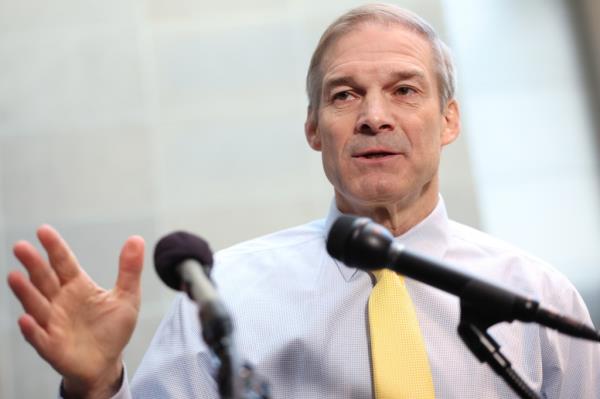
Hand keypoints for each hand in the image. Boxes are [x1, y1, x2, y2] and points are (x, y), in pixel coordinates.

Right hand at [7, 225, 143, 397]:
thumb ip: (130, 269)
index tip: (43, 230)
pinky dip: (32, 329)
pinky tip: (26, 319)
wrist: (106, 362)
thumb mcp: (127, 296)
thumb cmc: (112, 328)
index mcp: (77, 286)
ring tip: (14, 276)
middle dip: (33, 264)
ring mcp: (53, 323)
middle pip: (44, 280)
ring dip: (25, 292)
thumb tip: (136, 239)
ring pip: (36, 305)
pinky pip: (39, 337)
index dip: (54, 248)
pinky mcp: (52, 346)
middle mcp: (60, 301)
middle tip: (20, 247)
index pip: (63, 263)